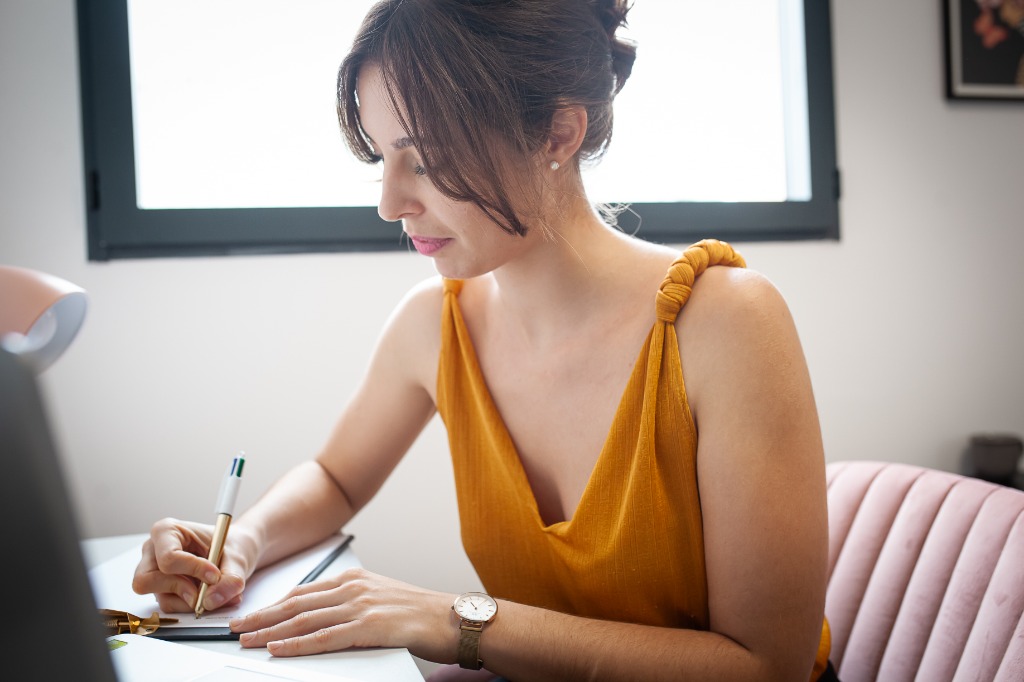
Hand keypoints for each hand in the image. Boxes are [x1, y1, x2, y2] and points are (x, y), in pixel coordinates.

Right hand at [131, 517, 258, 613]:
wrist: (233, 553)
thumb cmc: (229, 546)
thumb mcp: (237, 558)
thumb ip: (229, 579)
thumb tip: (211, 601)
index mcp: (167, 531)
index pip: (168, 557)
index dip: (192, 569)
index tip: (214, 575)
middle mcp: (154, 551)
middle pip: (148, 579)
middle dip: (180, 588)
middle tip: (206, 591)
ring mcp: (154, 572)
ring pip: (160, 597)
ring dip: (189, 600)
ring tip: (213, 592)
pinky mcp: (160, 589)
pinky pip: (169, 606)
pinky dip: (191, 605)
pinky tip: (208, 596)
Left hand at [230, 568, 455, 660]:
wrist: (452, 619)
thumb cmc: (419, 614)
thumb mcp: (380, 599)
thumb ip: (351, 603)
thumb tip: (322, 618)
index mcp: (354, 579)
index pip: (303, 592)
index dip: (273, 605)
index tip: (251, 614)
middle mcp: (353, 587)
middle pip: (296, 604)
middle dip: (262, 616)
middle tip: (235, 627)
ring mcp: (360, 606)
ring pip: (303, 620)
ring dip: (270, 631)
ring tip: (246, 640)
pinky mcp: (369, 626)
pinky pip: (324, 638)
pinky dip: (296, 644)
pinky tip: (278, 649)